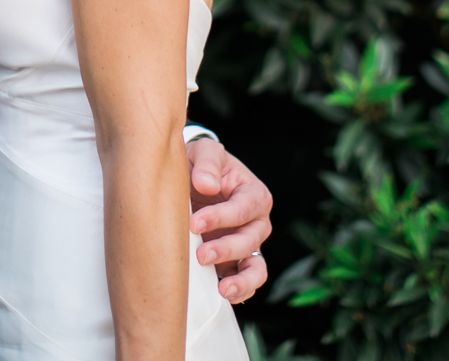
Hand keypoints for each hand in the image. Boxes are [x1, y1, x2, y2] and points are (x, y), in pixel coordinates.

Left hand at [185, 138, 270, 303]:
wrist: (191, 182)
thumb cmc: (201, 165)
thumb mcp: (204, 152)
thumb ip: (207, 163)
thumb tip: (208, 185)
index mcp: (254, 194)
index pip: (243, 208)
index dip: (221, 217)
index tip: (194, 222)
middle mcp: (257, 223)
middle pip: (249, 241)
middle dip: (226, 249)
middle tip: (200, 254)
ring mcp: (249, 247)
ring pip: (256, 269)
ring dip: (241, 280)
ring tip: (222, 288)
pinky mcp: (236, 265)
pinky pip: (245, 283)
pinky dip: (238, 292)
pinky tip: (220, 295)